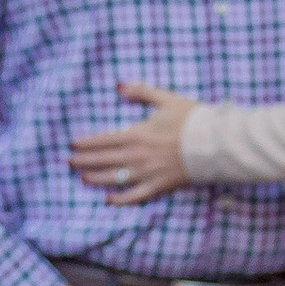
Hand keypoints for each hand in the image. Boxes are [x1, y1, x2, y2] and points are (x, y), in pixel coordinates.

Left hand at [67, 81, 195, 204]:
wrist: (214, 143)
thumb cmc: (192, 120)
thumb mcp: (166, 99)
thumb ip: (141, 91)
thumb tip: (119, 86)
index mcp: (137, 134)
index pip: (103, 140)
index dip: (86, 144)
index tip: (72, 146)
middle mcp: (137, 156)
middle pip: (104, 160)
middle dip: (84, 161)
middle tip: (69, 163)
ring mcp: (147, 173)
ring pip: (114, 178)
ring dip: (96, 179)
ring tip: (82, 178)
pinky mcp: (159, 186)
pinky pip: (134, 196)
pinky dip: (120, 199)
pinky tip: (108, 199)